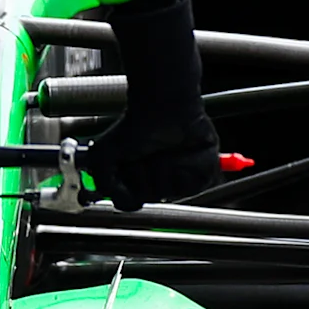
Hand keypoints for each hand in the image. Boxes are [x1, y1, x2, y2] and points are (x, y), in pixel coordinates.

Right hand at [85, 0, 220, 209]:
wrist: (160, 105)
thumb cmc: (132, 127)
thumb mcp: (102, 157)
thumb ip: (105, 187)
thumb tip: (126, 204)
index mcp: (141, 181)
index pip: (135, 203)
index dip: (131, 190)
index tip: (127, 168)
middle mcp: (163, 181)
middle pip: (155, 196)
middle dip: (146, 175)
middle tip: (144, 153)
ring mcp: (185, 175)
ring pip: (175, 191)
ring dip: (165, 168)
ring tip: (162, 148)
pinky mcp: (206, 168)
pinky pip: (198, 183)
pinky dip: (187, 166)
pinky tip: (181, 150)